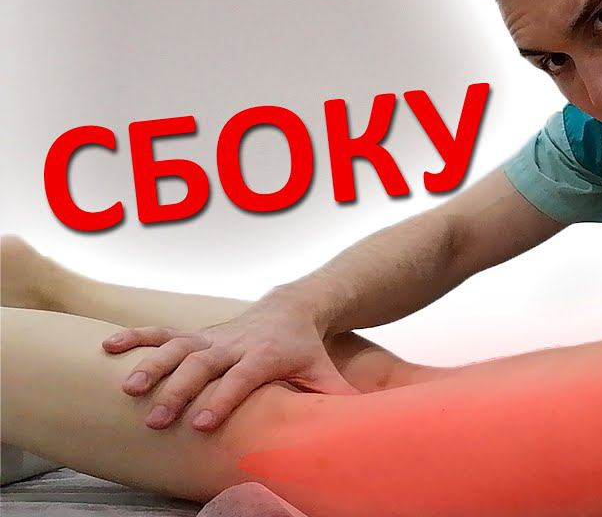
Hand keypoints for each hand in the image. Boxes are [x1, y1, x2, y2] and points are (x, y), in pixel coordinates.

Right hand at [102, 300, 358, 431]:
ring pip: (177, 348)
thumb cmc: (306, 348)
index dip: (222, 399)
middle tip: (156, 420)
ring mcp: (212, 337)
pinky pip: (162, 332)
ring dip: (151, 366)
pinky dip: (135, 338)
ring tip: (127, 389)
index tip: (201, 423)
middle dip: (179, 391)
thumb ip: (335, 399)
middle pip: (203, 365)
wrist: (293, 307)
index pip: (241, 379)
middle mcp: (235, 344)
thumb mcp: (324, 371)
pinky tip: (107, 348)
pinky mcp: (197, 333)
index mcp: (266, 356)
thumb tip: (357, 430)